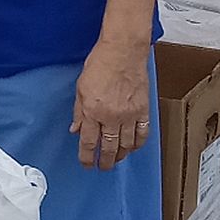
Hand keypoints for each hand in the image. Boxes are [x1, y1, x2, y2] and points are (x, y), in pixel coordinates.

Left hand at [71, 39, 151, 169]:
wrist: (123, 52)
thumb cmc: (100, 64)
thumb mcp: (80, 88)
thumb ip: (79, 112)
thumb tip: (76, 129)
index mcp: (93, 111)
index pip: (89, 142)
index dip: (87, 157)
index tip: (87, 164)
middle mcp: (112, 117)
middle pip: (109, 148)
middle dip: (105, 161)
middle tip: (103, 167)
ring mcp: (129, 115)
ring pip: (126, 145)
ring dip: (121, 155)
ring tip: (117, 160)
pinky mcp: (143, 110)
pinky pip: (142, 134)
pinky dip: (138, 144)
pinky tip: (133, 148)